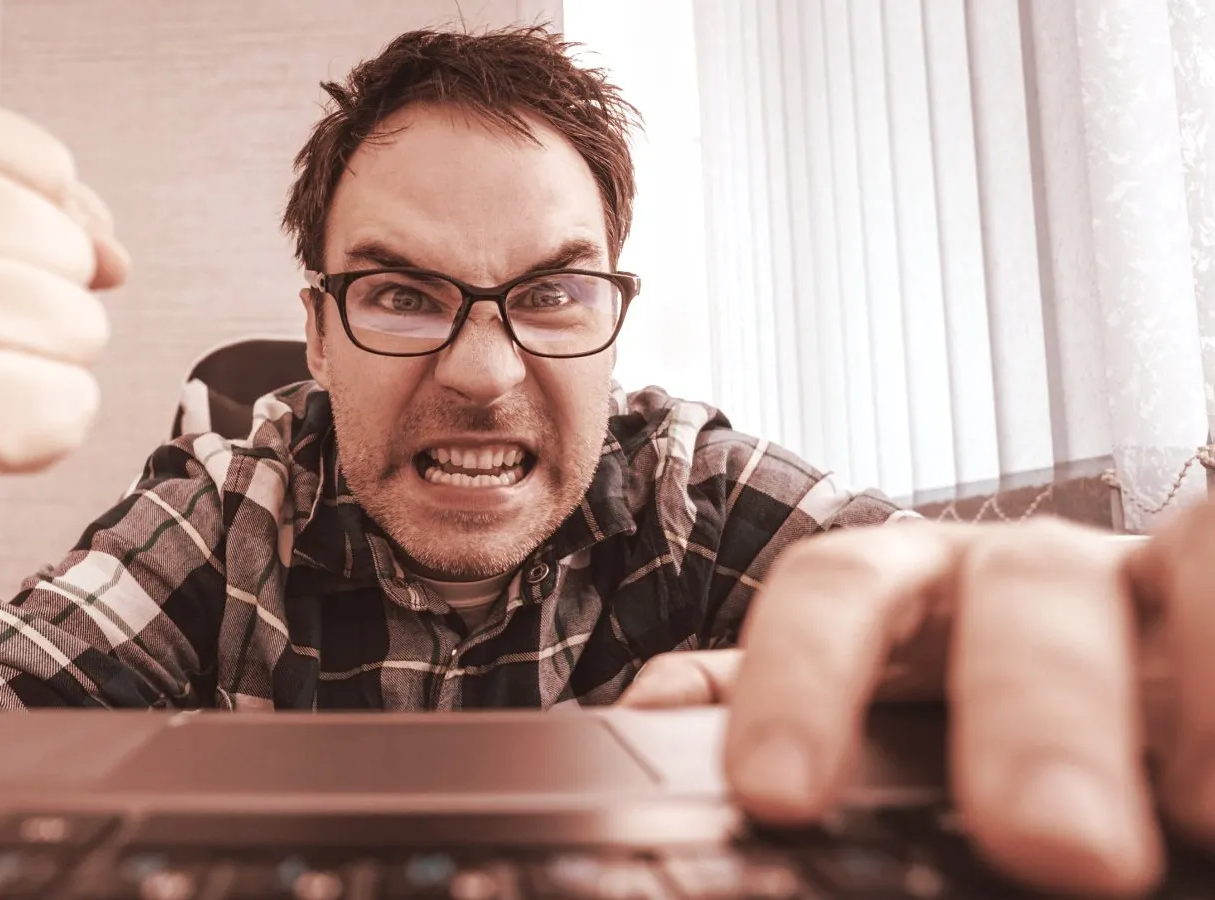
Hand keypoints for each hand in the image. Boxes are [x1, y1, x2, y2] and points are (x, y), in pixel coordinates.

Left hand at [709, 509, 1213, 896]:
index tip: (778, 798)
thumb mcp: (882, 720)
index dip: (801, 676)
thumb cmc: (977, 719)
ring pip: (1182, 565)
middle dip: (1032, 712)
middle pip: (1020, 588)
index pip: (836, 587)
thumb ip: (792, 708)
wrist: (1122, 718)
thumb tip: (647, 723)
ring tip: (1198, 817)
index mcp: (910, 595)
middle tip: (1051, 846)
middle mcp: (1026, 574)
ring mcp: (1148, 581)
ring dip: (1193, 685)